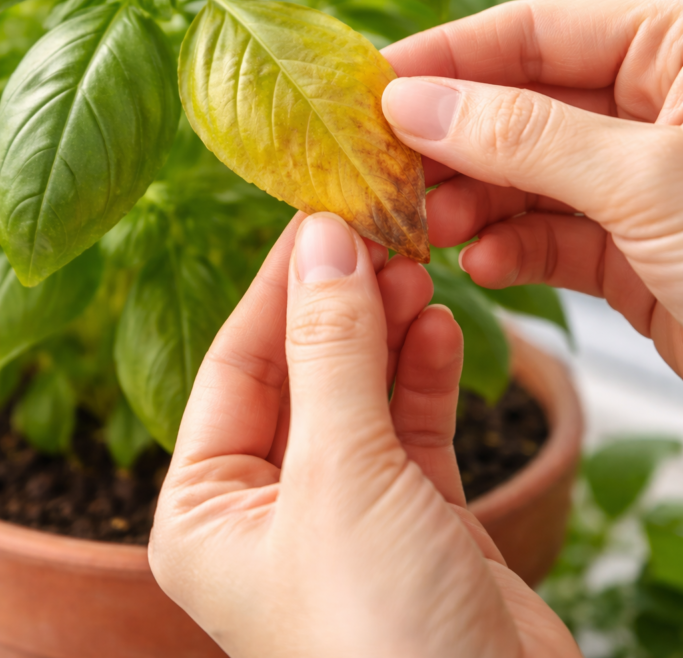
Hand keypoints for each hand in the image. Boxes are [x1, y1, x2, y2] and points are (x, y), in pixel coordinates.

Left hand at [150, 214, 577, 657]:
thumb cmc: (382, 638)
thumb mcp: (341, 474)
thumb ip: (332, 350)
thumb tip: (324, 245)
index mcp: (210, 510)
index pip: (236, 362)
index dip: (280, 284)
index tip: (320, 215)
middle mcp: (270, 508)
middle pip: (302, 369)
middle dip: (340, 302)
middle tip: (381, 229)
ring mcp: (345, 510)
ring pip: (360, 389)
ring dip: (387, 327)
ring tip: (417, 266)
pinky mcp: (414, 516)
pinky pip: (410, 422)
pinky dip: (424, 371)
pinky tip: (439, 325)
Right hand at [382, 0, 682, 378]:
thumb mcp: (646, 178)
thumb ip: (523, 135)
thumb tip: (412, 100)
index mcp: (677, 48)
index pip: (535, 32)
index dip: (449, 57)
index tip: (373, 84)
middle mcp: (656, 106)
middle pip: (520, 106)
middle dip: (453, 142)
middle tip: (385, 172)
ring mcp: (640, 180)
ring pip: (528, 176)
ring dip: (474, 202)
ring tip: (429, 227)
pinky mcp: (634, 249)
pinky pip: (555, 236)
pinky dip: (514, 250)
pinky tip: (484, 264)